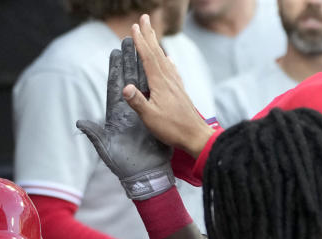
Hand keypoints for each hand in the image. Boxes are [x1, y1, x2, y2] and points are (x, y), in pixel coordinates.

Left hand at [77, 37, 173, 199]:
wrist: (145, 175)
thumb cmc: (124, 165)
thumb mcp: (106, 150)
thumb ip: (94, 134)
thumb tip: (80, 121)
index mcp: (116, 116)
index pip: (114, 87)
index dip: (115, 69)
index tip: (114, 51)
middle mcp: (129, 110)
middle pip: (129, 79)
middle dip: (129, 60)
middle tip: (130, 39)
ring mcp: (144, 112)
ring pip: (144, 84)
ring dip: (144, 66)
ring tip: (145, 47)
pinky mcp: (156, 117)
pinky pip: (158, 95)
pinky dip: (159, 81)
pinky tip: (162, 68)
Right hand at [119, 15, 214, 157]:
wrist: (195, 136)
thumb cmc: (172, 128)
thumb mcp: (150, 117)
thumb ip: (138, 102)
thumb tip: (125, 87)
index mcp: (160, 83)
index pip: (148, 58)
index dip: (140, 42)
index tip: (134, 28)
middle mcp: (168, 79)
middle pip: (157, 52)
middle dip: (149, 35)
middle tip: (144, 18)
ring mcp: (175, 84)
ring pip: (164, 59)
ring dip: (156, 44)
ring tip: (152, 34)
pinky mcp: (179, 91)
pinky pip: (172, 70)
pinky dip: (168, 61)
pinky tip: (168, 59)